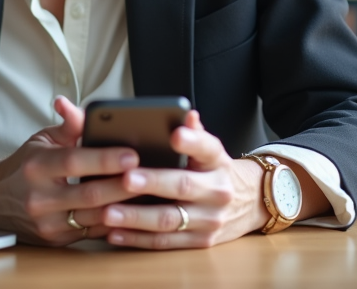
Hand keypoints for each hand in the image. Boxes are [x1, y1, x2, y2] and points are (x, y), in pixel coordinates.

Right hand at [0, 96, 140, 245]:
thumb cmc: (24, 165)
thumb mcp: (42, 139)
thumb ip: (70, 125)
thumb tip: (86, 108)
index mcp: (37, 166)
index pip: (74, 161)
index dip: (105, 159)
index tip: (133, 154)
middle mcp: (40, 198)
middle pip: (90, 194)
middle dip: (124, 186)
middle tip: (152, 175)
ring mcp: (48, 224)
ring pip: (96, 218)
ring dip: (126, 207)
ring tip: (151, 194)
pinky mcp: (57, 241)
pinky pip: (94, 232)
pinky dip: (116, 222)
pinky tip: (135, 211)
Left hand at [71, 110, 267, 248]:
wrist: (248, 204)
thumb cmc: (213, 171)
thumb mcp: (210, 150)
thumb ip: (194, 133)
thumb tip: (186, 114)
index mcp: (218, 162)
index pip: (207, 147)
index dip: (192, 141)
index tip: (174, 135)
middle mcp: (218, 191)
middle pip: (183, 186)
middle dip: (153, 183)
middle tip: (126, 179)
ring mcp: (210, 220)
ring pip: (169, 220)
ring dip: (136, 217)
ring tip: (108, 212)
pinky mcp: (200, 242)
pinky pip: (165, 243)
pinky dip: (137, 239)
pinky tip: (114, 233)